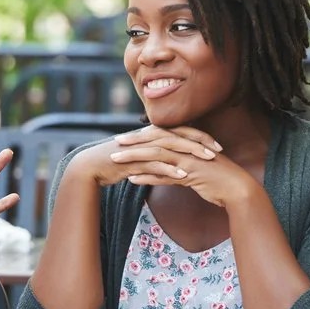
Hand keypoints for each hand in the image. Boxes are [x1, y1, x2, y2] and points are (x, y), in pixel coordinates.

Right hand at [69, 125, 222, 187]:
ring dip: (190, 154)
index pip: (181, 132)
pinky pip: (155, 164)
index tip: (217, 145)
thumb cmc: (117, 162)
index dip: (200, 137)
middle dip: (200, 142)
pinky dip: (170, 170)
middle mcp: (148, 137)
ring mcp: (141, 148)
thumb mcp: (141, 156)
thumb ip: (158, 155)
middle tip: (218, 150)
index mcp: (152, 134)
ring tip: (207, 161)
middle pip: (179, 136)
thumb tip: (174, 160)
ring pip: (171, 148)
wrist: (91, 167)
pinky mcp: (133, 161)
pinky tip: (184, 177)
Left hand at [108, 126, 253, 208]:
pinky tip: (132, 179)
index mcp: (190, 142)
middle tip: (116, 142)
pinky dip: (147, 177)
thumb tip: (164, 169)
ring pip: (156, 155)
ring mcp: (190, 159)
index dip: (144, 134)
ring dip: (134, 157)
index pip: (163, 134)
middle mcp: (189, 148)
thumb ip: (181, 166)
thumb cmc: (220, 180)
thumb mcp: (198, 169)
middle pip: (156, 140)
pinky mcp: (191, 174)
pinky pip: (165, 175)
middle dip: (134, 141)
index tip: (127, 137)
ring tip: (116, 159)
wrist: (239, 190)